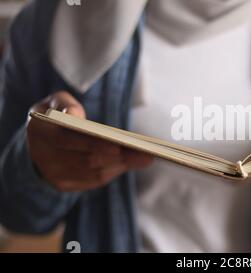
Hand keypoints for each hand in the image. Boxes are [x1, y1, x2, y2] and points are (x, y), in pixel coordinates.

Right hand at [27, 91, 152, 191]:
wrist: (35, 145)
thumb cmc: (54, 117)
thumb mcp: (53, 102)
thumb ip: (64, 102)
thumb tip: (75, 115)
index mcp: (39, 132)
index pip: (67, 140)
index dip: (93, 143)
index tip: (118, 144)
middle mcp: (43, 157)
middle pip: (86, 160)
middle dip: (119, 156)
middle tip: (146, 153)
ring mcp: (53, 175)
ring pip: (93, 173)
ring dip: (121, 165)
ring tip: (145, 157)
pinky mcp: (64, 185)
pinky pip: (93, 181)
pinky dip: (114, 171)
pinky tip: (129, 162)